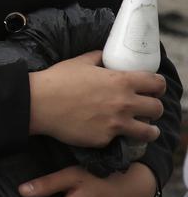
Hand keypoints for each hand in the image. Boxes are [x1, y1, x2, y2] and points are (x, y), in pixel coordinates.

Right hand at [29, 51, 164, 147]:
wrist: (39, 103)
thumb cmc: (57, 80)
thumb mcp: (80, 62)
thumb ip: (98, 58)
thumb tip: (104, 56)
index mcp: (122, 81)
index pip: (157, 83)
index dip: (157, 86)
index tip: (154, 89)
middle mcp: (124, 103)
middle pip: (158, 109)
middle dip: (154, 108)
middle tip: (145, 109)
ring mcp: (116, 124)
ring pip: (150, 132)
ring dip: (148, 130)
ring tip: (142, 129)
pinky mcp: (105, 139)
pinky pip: (118, 140)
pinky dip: (115, 137)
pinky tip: (107, 132)